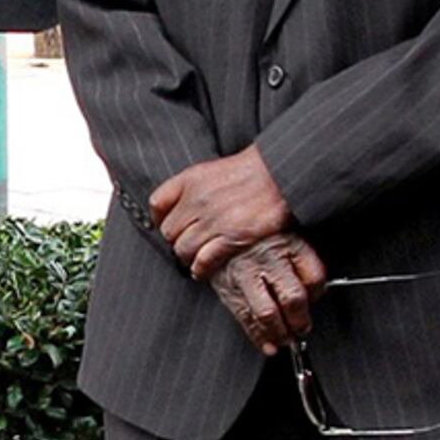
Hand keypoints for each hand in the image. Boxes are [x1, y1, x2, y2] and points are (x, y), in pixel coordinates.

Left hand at [150, 148, 293, 281]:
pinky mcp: (232, 237)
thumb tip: (180, 207)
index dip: (160, 219)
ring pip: (183, 249)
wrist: (281, 175)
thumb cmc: (252, 172)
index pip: (158, 204)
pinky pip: (203, 261)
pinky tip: (202, 270)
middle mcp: (198, 200)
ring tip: (195, 259)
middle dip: (176, 240)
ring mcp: (214, 220)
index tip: (168, 226)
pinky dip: (200, 269)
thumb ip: (193, 187)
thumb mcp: (213, 169)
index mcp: (191, 180)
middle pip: (169, 231)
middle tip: (186, 245)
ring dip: (187, 258)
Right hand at [206, 232, 325, 352]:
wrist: (219, 223)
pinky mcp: (228, 288)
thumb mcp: (286, 230)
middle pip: (292, 298)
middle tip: (303, 328)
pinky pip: (245, 317)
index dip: (319, 293)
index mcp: (288, 242)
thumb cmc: (258, 231)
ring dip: (281, 333)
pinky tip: (269, 346)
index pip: (314, 276)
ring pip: (267, 313)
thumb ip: (301, 259)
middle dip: (301, 320)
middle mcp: (268, 259)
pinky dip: (258, 337)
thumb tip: (315, 291)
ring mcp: (246, 275)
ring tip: (287, 339)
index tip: (315, 299)